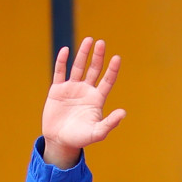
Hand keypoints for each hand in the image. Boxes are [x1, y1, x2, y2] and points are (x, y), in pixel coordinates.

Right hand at [42, 37, 126, 167]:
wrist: (60, 141)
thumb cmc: (80, 138)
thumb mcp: (97, 133)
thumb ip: (110, 123)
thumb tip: (123, 112)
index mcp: (97, 99)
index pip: (107, 81)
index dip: (112, 70)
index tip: (117, 58)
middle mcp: (86, 91)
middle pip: (94, 69)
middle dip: (98, 56)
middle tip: (101, 43)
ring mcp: (71, 88)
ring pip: (78, 67)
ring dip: (83, 54)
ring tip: (89, 40)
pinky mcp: (57, 90)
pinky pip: (60, 72)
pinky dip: (62, 61)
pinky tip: (66, 50)